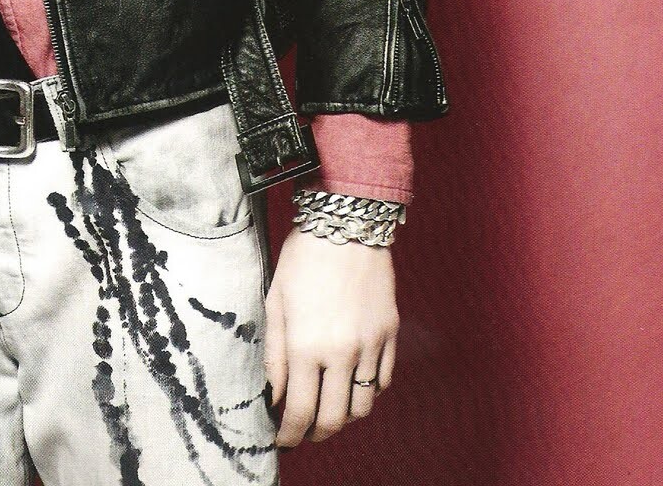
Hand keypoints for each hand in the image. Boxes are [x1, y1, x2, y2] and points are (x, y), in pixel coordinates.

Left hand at [263, 225, 398, 447]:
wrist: (347, 223)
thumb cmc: (303, 258)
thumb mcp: (275, 301)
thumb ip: (274, 355)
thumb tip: (272, 396)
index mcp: (306, 345)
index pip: (299, 412)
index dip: (289, 434)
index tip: (282, 439)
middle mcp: (342, 353)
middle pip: (334, 419)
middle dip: (315, 433)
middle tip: (303, 431)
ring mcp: (370, 345)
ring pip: (362, 407)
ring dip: (344, 416)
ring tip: (327, 407)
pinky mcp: (390, 334)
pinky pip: (383, 382)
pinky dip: (368, 392)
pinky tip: (351, 384)